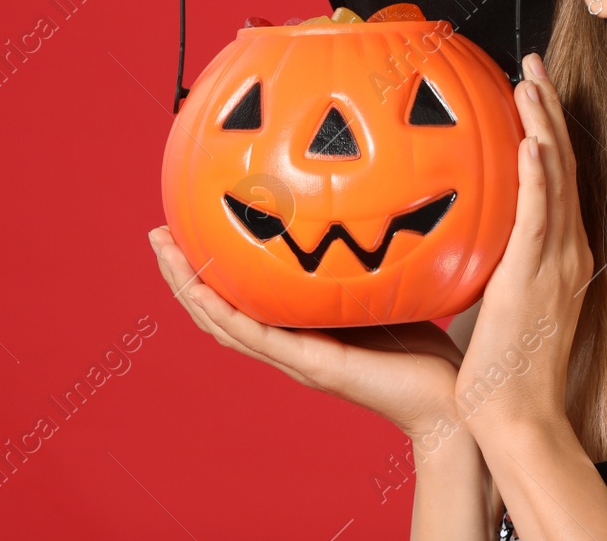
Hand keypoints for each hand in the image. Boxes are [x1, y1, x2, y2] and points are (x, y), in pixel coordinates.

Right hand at [149, 226, 465, 439]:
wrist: (449, 403)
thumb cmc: (426, 349)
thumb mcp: (386, 290)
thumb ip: (366, 260)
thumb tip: (369, 202)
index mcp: (300, 330)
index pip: (240, 300)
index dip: (208, 270)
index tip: (186, 229)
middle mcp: (289, 346)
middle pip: (217, 311)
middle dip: (183, 273)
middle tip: (157, 233)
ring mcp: (296, 359)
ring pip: (224, 323)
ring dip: (189, 288)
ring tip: (163, 250)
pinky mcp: (313, 366)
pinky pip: (258, 339)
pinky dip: (225, 315)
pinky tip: (203, 292)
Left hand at [453, 52, 593, 435]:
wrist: (520, 414)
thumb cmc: (506, 366)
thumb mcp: (500, 298)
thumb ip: (493, 261)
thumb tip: (461, 232)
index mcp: (561, 254)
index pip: (558, 178)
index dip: (549, 129)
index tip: (531, 89)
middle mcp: (567, 250)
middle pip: (563, 166)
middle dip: (548, 111)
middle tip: (530, 65)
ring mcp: (557, 263)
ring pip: (556, 180)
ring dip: (545, 127)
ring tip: (529, 82)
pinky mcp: (536, 279)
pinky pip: (540, 219)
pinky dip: (539, 178)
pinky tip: (531, 143)